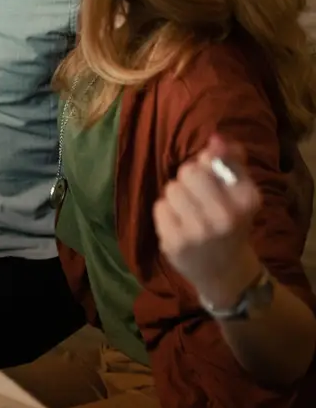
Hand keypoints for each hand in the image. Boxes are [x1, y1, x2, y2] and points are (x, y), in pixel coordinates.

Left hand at [153, 134, 263, 307]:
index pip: (214, 159)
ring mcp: (198, 231)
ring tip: (189, 212)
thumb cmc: (230, 223)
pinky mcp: (174, 242)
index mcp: (247, 199)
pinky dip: (166, 213)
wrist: (224, 271)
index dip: (207, 163)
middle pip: (188, 170)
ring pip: (171, 188)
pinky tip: (179, 225)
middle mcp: (225, 216)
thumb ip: (231, 161)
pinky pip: (159, 207)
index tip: (213, 177)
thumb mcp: (241, 193)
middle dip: (189, 178)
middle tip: (198, 196)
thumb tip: (216, 137)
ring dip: (176, 196)